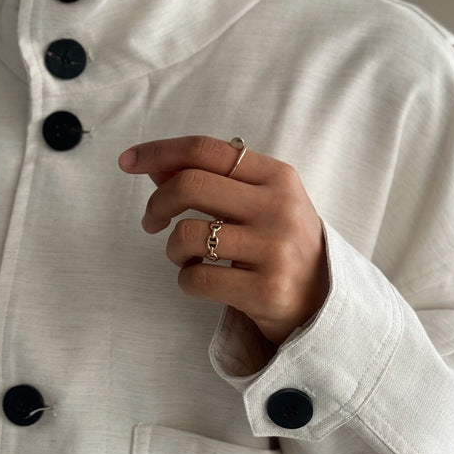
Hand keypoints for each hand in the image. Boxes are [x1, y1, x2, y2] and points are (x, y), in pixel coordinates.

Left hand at [118, 134, 329, 347]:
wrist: (325, 303)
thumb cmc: (282, 246)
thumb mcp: (258, 204)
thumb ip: (213, 182)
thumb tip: (156, 166)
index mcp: (278, 177)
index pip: (207, 150)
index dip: (160, 152)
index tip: (128, 162)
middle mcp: (280, 208)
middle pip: (190, 185)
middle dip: (157, 203)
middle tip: (151, 221)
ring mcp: (275, 250)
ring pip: (188, 235)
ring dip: (171, 249)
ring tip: (184, 257)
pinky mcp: (266, 291)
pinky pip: (197, 279)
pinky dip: (185, 280)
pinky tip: (201, 280)